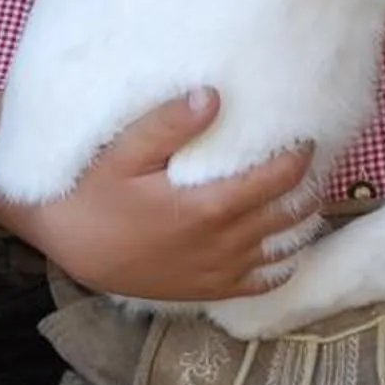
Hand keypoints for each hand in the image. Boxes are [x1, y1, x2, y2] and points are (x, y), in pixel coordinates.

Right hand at [37, 90, 318, 304]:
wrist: (75, 248)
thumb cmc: (96, 194)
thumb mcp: (124, 152)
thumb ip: (168, 125)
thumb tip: (212, 95)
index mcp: (209, 206)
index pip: (278, 179)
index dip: (299, 157)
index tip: (305, 139)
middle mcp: (224, 242)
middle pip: (290, 212)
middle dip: (307, 186)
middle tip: (309, 164)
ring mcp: (221, 270)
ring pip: (285, 247)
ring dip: (302, 221)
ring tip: (303, 197)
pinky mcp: (212, 289)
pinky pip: (265, 281)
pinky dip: (285, 263)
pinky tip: (285, 245)